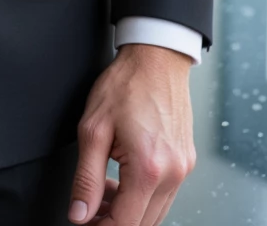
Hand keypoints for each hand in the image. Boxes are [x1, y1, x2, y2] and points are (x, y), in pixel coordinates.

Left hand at [68, 44, 195, 224]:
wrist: (156, 57)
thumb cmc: (127, 84)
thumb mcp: (93, 129)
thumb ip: (86, 177)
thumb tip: (80, 213)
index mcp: (148, 168)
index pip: (125, 224)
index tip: (84, 222)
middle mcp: (173, 173)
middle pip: (142, 224)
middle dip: (112, 222)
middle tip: (87, 209)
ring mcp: (183, 168)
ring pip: (155, 213)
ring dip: (128, 212)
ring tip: (102, 193)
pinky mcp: (186, 161)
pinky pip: (164, 194)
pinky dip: (142, 197)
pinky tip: (121, 181)